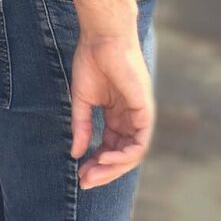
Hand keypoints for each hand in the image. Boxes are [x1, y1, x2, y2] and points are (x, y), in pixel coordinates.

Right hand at [71, 30, 153, 188]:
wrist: (102, 39)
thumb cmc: (91, 61)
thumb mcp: (82, 101)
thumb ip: (81, 127)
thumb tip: (75, 153)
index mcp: (116, 115)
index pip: (110, 147)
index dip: (95, 163)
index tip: (79, 173)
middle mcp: (130, 118)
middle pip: (122, 155)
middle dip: (104, 171)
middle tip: (85, 181)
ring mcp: (139, 115)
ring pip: (132, 153)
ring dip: (113, 167)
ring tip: (93, 172)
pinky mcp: (145, 110)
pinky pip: (140, 142)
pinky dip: (125, 154)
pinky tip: (105, 157)